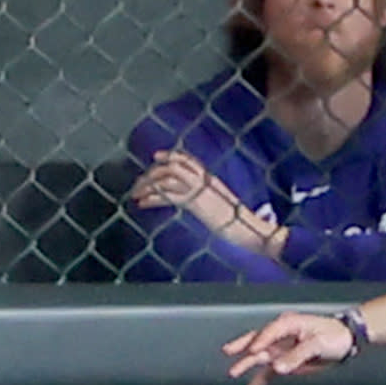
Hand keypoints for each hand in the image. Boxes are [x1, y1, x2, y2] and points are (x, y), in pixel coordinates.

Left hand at [135, 152, 283, 259]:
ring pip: (167, 179)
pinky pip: (168, 196)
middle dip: (151, 174)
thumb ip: (208, 197)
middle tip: (138, 184)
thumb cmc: (237, 222)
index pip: (187, 159)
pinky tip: (142, 204)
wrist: (249, 229)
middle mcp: (204, 180)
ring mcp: (199, 190)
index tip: (155, 157)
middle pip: (172, 166)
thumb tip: (197, 199)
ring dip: (147, 185)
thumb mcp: (222, 204)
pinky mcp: (195, 203)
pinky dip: (152, 198)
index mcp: (210, 179)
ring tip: (136, 195)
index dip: (169, 155)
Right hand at [224, 309, 360, 384]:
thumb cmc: (334, 336)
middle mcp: (281, 335)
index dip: (261, 341)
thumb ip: (297, 356)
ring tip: (234, 374)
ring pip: (260, 357)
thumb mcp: (318, 344)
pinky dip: (259, 381)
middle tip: (229, 352)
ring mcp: (281, 349)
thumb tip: (278, 367)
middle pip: (257, 340)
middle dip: (243, 347)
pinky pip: (269, 371)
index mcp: (288, 324)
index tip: (252, 351)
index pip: (269, 332)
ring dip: (247, 365)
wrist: (346, 341)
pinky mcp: (285, 362)